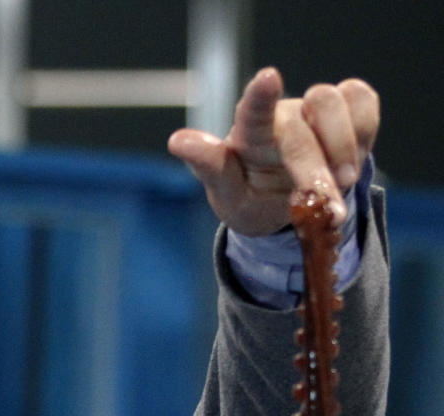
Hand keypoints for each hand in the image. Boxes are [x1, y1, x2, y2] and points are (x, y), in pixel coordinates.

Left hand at [167, 67, 379, 235]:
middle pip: (301, 129)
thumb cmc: (250, 197)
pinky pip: (362, 105)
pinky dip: (363, 134)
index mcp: (247, 135)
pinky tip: (351, 166)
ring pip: (334, 103)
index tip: (268, 78)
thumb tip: (177, 140)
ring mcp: (313, 108)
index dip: (259, 97)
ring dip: (344, 149)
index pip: (250, 112)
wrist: (285, 207)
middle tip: (328, 210)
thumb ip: (209, 168)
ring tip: (341, 189)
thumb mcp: (228, 196)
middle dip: (316, 172)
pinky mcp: (346, 109)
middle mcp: (281, 115)